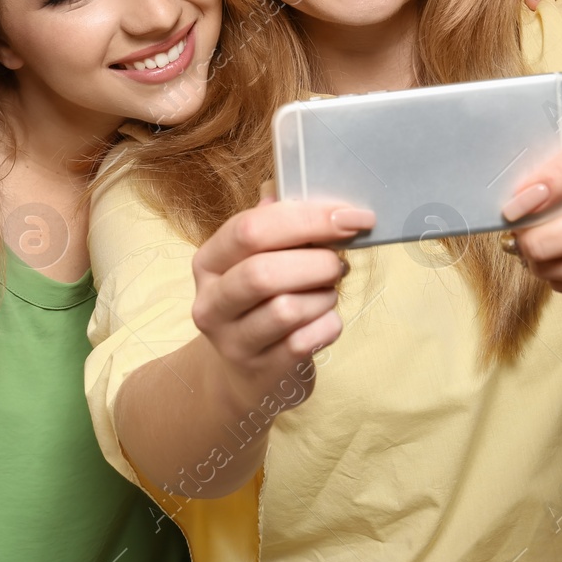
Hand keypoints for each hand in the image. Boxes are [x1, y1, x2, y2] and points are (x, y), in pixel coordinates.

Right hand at [189, 187, 370, 408]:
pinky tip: (326, 321)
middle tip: (340, 262)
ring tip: (328, 293)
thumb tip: (292, 185)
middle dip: (316, 262)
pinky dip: (327, 326)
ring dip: (323, 296)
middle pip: (263, 272)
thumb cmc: (260, 303)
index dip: (307, 219)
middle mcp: (210, 301)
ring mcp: (231, 341)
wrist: (244, 376)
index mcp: (209, 261)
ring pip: (286, 309)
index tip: (352, 217)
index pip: (250, 229)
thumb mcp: (257, 260)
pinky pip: (304, 343)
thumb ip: (273, 222)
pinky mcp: (260, 372)